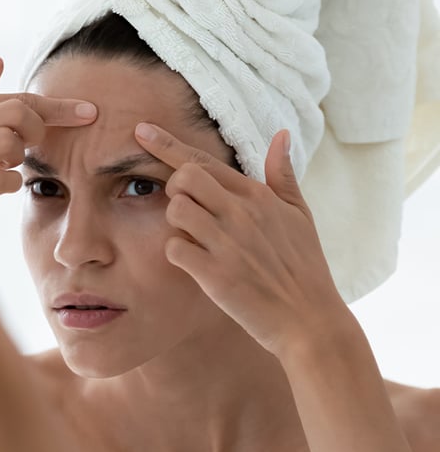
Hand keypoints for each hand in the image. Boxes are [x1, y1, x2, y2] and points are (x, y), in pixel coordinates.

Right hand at [0, 57, 97, 218]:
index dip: (57, 106)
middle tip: (30, 145)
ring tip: (3, 164)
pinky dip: (8, 183)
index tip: (89, 113)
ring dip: (17, 159)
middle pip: (19, 114)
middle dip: (37, 130)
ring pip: (11, 144)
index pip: (16, 98)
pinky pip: (3, 179)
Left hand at [133, 122, 353, 358]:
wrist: (310, 320)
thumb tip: (282, 134)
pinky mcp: (215, 274)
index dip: (167, 144)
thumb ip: (283, 175)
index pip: (203, 160)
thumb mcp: (300, 215)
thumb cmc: (304, 267)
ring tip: (193, 236)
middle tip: (185, 208)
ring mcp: (228, 243)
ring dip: (173, 222)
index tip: (141, 130)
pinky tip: (193, 263)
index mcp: (257, 196)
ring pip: (175, 210)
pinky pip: (174, 248)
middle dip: (174, 188)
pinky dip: (176, 254)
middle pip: (184, 177)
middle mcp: (241, 213)